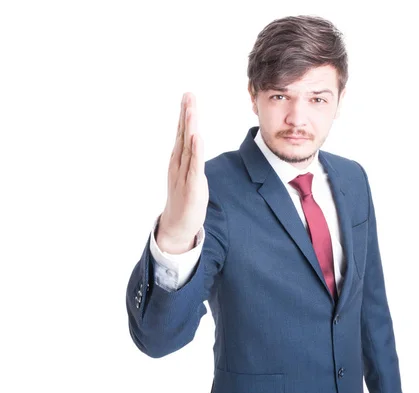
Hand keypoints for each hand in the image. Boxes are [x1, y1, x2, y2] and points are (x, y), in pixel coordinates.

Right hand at [156, 92, 208, 253]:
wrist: (177, 226)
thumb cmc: (185, 199)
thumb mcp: (190, 174)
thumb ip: (191, 158)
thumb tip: (193, 141)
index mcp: (179, 160)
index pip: (183, 133)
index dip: (185, 115)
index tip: (187, 97)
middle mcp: (179, 164)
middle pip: (183, 135)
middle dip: (186, 114)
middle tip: (188, 95)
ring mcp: (184, 174)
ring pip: (188, 147)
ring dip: (189, 127)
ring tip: (191, 110)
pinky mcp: (192, 186)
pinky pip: (194, 166)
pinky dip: (195, 151)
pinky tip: (196, 137)